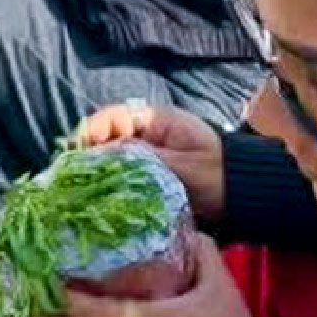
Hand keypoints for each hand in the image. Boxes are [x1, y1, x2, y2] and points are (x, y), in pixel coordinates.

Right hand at [72, 99, 225, 221]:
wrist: (242, 198)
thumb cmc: (219, 176)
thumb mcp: (181, 166)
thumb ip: (143, 159)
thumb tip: (101, 154)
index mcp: (156, 121)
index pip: (113, 117)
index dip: (92, 131)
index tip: (80, 150)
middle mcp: (146, 135)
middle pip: (105, 138)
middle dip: (88, 155)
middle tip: (73, 176)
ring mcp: (145, 157)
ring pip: (109, 159)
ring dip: (96, 172)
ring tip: (81, 190)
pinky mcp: (146, 178)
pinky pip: (120, 177)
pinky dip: (109, 186)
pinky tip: (98, 199)